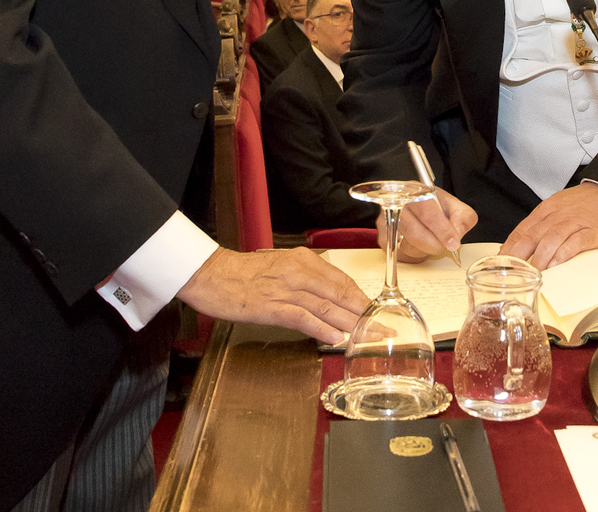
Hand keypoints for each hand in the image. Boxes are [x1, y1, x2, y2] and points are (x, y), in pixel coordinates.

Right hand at [178, 246, 367, 345]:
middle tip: (385, 327)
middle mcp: (298, 271)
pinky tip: (336, 338)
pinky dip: (323, 328)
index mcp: (302, 260)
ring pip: (327, 306)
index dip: (362, 298)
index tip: (378, 311)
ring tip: (370, 336)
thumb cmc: (243, 273)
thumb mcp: (280, 267)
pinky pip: (304, 318)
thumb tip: (327, 300)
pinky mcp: (272, 306)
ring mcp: (286, 288)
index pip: (341, 280)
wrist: (212, 274)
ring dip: (351, 323)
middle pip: (340, 294)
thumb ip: (304, 280)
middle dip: (366, 312)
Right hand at [380, 187, 477, 262]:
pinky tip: (420, 243)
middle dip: (435, 245)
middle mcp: (397, 203)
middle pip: (415, 232)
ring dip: (426, 249)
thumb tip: (455, 235)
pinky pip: (402, 255)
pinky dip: (415, 253)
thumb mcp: (456, 208)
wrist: (418, 209)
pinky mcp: (383, 237)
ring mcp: (387, 220)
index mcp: (417, 191)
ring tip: (432, 239)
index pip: (427, 212)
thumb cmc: (436, 208)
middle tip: (446, 247)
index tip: (453, 243)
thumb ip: (463, 218)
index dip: (442, 230)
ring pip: (409, 246)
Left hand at [501, 184, 597, 269]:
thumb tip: (521, 244)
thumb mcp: (556, 209)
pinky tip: (556, 264)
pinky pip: (574, 243)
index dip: (509, 248)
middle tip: (510, 272)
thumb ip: (540, 225)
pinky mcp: (590, 232)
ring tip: (533, 273)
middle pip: (532, 236)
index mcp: (545, 211)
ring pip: (550, 240)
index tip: (500, 262)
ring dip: (540, 258)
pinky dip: (563, 254)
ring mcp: (573, 223)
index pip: (522, 231)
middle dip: (519, 255)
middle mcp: (556, 216)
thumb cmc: (582, 204)